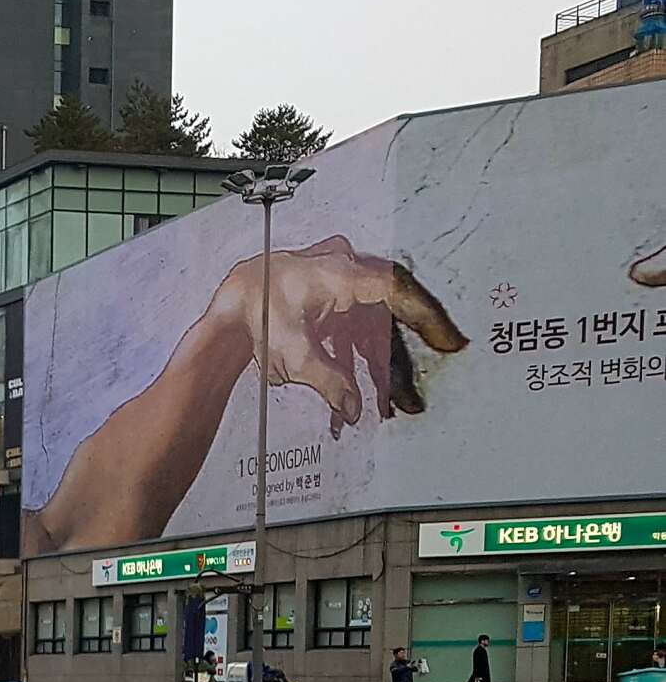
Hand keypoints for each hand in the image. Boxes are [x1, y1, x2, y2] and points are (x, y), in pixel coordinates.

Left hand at [213, 237, 466, 436]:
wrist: (231, 304)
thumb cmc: (253, 312)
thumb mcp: (291, 355)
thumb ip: (329, 383)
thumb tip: (352, 408)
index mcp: (341, 274)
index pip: (399, 292)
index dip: (428, 318)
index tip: (449, 341)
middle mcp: (348, 273)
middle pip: (388, 320)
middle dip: (397, 365)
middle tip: (415, 397)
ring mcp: (344, 286)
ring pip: (375, 330)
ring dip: (379, 369)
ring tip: (388, 406)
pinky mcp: (337, 302)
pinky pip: (359, 332)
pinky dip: (360, 360)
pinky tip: (362, 393)